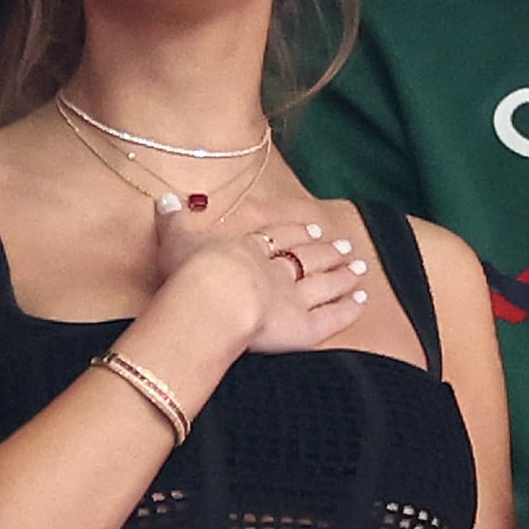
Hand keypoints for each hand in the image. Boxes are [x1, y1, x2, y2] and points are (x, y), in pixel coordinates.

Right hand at [153, 206, 371, 355]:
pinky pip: (331, 319)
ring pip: (324, 285)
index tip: (312, 229)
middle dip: (326, 252)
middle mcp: (275, 273)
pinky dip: (349, 310)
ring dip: (343, 276)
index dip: (294, 234)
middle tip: (345, 245)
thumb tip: (164, 199)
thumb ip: (175, 221)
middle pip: (306, 259)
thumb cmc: (191, 272)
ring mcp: (293, 300)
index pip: (276, 239)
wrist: (212, 300)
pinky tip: (363, 301)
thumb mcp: (178, 240)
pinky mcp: (303, 330)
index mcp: (248, 251)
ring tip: (360, 268)